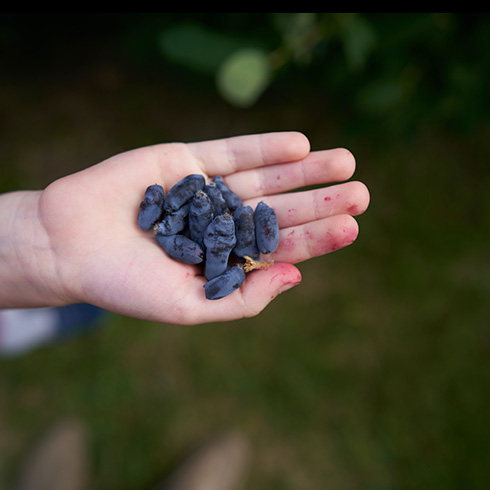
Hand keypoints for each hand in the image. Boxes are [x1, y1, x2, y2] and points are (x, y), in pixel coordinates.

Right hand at [36, 132, 368, 323]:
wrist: (69, 246)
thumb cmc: (125, 285)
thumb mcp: (188, 306)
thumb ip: (242, 298)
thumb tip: (295, 277)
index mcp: (226, 258)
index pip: (280, 248)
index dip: (316, 239)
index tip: (350, 227)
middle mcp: (224, 222)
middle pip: (281, 211)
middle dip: (320, 202)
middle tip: (361, 193)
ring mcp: (209, 190)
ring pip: (266, 177)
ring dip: (305, 170)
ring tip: (344, 161)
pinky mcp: (188, 160)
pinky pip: (232, 151)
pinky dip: (265, 148)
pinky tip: (299, 145)